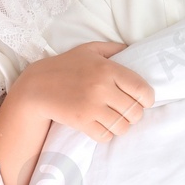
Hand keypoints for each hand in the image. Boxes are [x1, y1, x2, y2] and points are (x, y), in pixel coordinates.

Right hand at [17, 42, 154, 143]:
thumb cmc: (65, 66)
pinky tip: (100, 126)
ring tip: (113, 119)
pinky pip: (106, 136)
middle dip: (133, 114)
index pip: (142, 90)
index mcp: (108, 69)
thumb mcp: (88, 50)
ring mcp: (92, 106)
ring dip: (120, 126)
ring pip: (122, 127)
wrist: (36, 86)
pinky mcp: (81, 121)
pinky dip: (106, 133)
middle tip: (124, 111)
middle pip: (135, 112)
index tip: (142, 101)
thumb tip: (134, 49)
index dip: (147, 99)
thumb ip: (113, 48)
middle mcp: (102, 88)